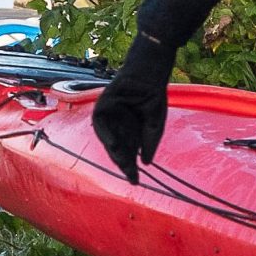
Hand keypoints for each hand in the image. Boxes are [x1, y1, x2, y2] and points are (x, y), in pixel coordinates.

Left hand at [91, 33, 175, 183]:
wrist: (149, 74)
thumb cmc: (153, 96)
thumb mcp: (155, 125)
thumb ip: (149, 143)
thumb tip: (145, 163)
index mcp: (131, 131)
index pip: (129, 153)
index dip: (131, 167)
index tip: (135, 181)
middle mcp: (118, 126)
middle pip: (118, 149)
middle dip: (123, 163)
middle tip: (130, 176)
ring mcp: (109, 116)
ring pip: (109, 139)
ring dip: (115, 152)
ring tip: (122, 164)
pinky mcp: (102, 106)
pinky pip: (100, 124)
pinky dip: (105, 134)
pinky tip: (113, 144)